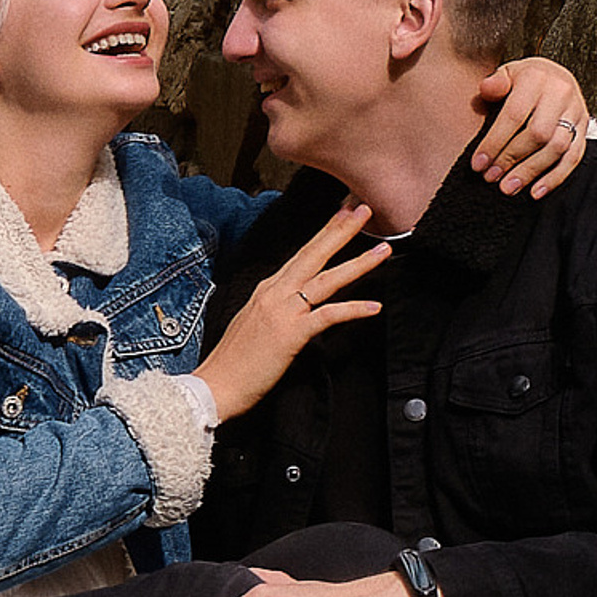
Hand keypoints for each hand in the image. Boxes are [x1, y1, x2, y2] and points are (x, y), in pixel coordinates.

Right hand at [194, 205, 388, 423]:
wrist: (214, 387)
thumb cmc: (232, 363)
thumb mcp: (252, 324)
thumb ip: (275, 309)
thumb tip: (294, 305)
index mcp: (266, 290)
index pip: (300, 255)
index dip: (324, 233)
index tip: (343, 215)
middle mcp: (274, 294)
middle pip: (313, 255)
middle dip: (341, 231)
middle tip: (364, 209)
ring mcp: (282, 312)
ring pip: (326, 280)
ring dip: (357, 263)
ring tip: (382, 250)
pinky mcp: (291, 334)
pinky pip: (328, 316)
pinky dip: (352, 309)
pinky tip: (374, 306)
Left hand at [474, 57, 591, 196]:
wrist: (553, 76)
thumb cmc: (520, 82)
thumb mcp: (506, 75)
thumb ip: (495, 83)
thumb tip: (487, 87)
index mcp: (537, 78)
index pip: (514, 115)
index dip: (494, 142)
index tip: (477, 165)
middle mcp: (561, 93)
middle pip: (538, 134)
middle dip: (512, 158)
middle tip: (490, 178)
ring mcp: (576, 112)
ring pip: (557, 147)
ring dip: (531, 171)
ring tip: (508, 189)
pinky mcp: (584, 128)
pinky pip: (574, 156)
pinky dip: (555, 177)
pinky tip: (535, 193)